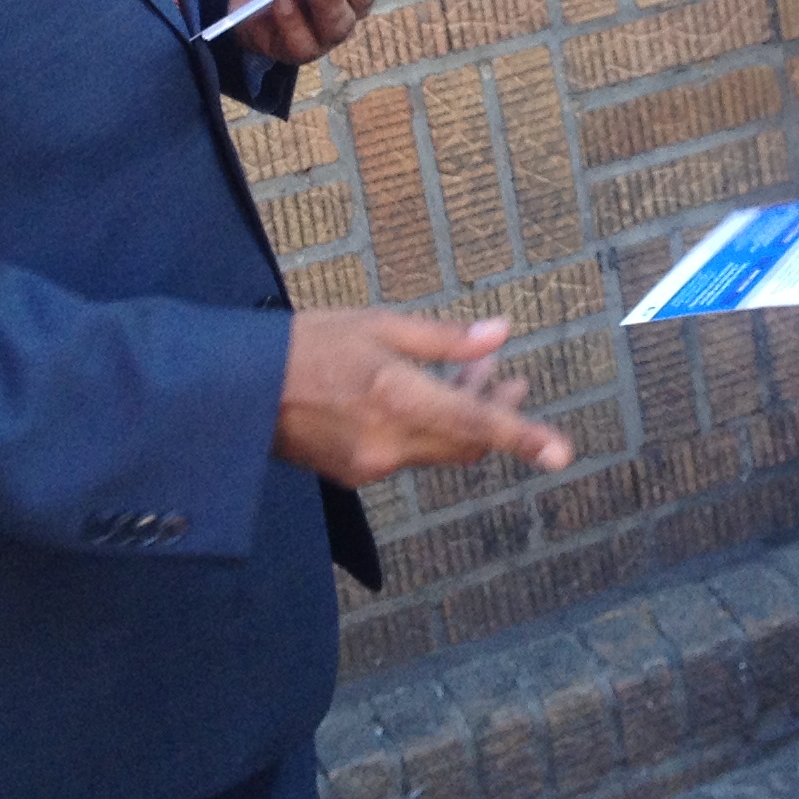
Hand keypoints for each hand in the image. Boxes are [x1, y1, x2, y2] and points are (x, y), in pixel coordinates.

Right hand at [274, 311, 575, 484]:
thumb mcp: (378, 325)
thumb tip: (501, 334)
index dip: (524, 437)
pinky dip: (428, 427)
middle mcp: (390, 444)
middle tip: (512, 378)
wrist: (236, 390)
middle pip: (467, 442)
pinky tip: (424, 394)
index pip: (477, 425)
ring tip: (473, 375)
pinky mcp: (355, 473)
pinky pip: (410, 454)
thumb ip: (444, 339)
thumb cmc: (308, 344)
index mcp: (398, 399)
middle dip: (497, 414)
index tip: (562, 453)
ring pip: (440, 448)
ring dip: (462, 415)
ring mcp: (372, 465)